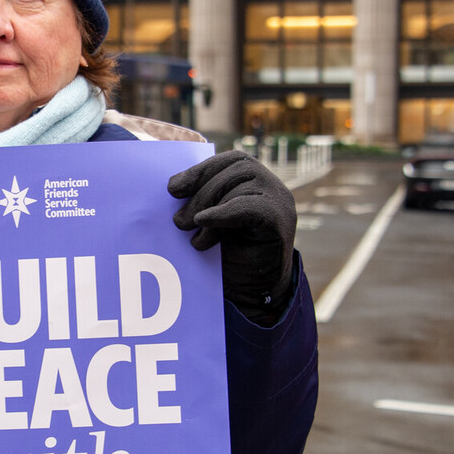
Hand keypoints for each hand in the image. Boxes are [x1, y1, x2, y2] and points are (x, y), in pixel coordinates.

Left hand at [168, 150, 296, 319]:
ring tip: (193, 236)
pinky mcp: (281, 219)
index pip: (227, 160)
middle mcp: (269, 185)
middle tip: (178, 222)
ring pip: (240, 187)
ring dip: (208, 208)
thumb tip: (172, 185)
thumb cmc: (228, 254)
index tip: (172, 189)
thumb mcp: (210, 221)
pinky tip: (204, 222)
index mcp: (253, 179)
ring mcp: (279, 200)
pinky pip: (251, 206)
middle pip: (232, 170)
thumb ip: (200, 200)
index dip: (199, 170)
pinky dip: (224, 213)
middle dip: (200, 193)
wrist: (252, 292)